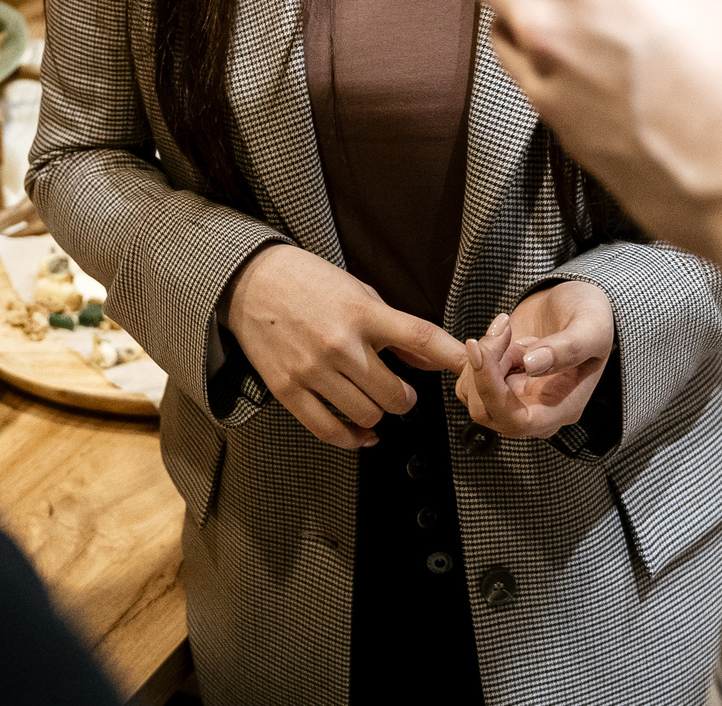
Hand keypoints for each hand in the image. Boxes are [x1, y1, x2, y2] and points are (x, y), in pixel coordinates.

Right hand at [221, 245, 464, 449]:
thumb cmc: (307, 282)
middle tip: (400, 391)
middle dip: (405, 399)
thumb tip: (430, 357)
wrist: (250, 282)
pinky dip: (352, 438)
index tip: (471, 369)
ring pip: (367, 416)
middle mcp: (339, 344)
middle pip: (395, 396)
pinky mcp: (288, 389)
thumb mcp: (357, 292)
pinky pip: (329, 430)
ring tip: (373, 401)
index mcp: (361, 313)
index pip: (420, 338)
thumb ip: (394, 328)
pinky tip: (361, 432)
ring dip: (378, 415)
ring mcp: (312, 370)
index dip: (452, 357)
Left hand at [454, 281, 613, 438]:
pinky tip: (490, 337)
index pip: (516, 420)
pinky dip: (470, 353)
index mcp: (562, 409)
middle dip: (484, 366)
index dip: (490, 389)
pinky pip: (466, 377)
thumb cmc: (590, 316)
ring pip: (472, 392)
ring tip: (510, 332)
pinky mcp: (495, 381)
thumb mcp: (592, 326)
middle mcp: (535, 410)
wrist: (574, 304)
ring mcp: (513, 397)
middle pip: (486, 409)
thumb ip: (568, 347)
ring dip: (482, 356)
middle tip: (503, 327)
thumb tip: (531, 365)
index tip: (479, 348)